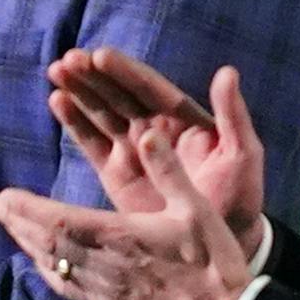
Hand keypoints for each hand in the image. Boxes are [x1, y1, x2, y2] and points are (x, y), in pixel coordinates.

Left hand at [0, 127, 251, 299]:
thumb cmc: (215, 260)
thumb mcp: (198, 209)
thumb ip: (169, 171)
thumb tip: (146, 133)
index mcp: (122, 237)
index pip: (60, 221)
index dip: (27, 209)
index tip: (2, 195)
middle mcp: (106, 267)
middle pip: (48, 244)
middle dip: (17, 222)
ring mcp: (106, 291)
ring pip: (54, 267)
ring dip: (27, 244)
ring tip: (8, 225)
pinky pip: (69, 290)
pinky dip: (47, 271)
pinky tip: (40, 263)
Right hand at [48, 48, 267, 251]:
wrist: (220, 243)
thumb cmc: (238, 196)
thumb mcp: (243, 154)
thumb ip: (233, 115)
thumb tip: (228, 71)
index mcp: (181, 118)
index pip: (148, 88)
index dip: (125, 72)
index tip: (100, 56)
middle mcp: (153, 127)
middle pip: (118, 94)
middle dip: (93, 75)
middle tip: (68, 59)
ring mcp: (132, 148)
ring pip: (100, 112)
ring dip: (79, 90)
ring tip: (55, 71)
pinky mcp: (115, 171)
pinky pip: (91, 142)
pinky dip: (74, 122)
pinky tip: (57, 101)